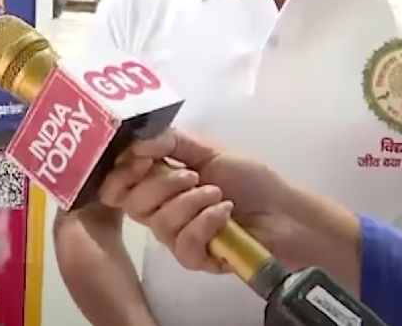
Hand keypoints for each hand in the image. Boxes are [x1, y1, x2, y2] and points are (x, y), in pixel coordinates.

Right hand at [98, 130, 294, 273]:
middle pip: (133, 204)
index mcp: (158, 183)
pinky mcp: (196, 259)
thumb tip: (137, 141)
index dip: (122, 174)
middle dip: (162, 185)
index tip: (142, 160)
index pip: (118, 185)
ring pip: (160, 224)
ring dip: (192, 204)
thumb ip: (171, 141)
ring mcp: (177, 237)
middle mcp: (160, 210)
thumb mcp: (209, 150)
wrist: (284, 211)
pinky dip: (206, 224)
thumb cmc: (249, 178)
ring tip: (219, 195)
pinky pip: (184, 246)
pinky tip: (226, 215)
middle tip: (193, 177)